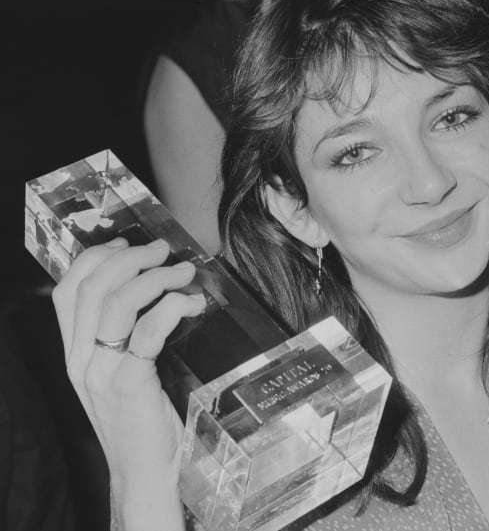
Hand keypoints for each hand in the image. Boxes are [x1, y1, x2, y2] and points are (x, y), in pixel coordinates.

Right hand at [52, 237, 205, 528]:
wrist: (143, 473)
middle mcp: (81, 360)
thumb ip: (122, 336)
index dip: (96, 257)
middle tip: (165, 250)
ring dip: (155, 277)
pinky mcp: (131, 384)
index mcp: (75, 354)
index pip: (67, 290)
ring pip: (116, 302)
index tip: (128, 244)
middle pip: (92, 287)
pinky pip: (147, 331)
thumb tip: (145, 288)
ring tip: (184, 272)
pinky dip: (172, 307)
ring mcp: (102, 372)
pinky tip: (191, 304)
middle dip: (131, 258)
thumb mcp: (120, 373)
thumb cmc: (142, 419)